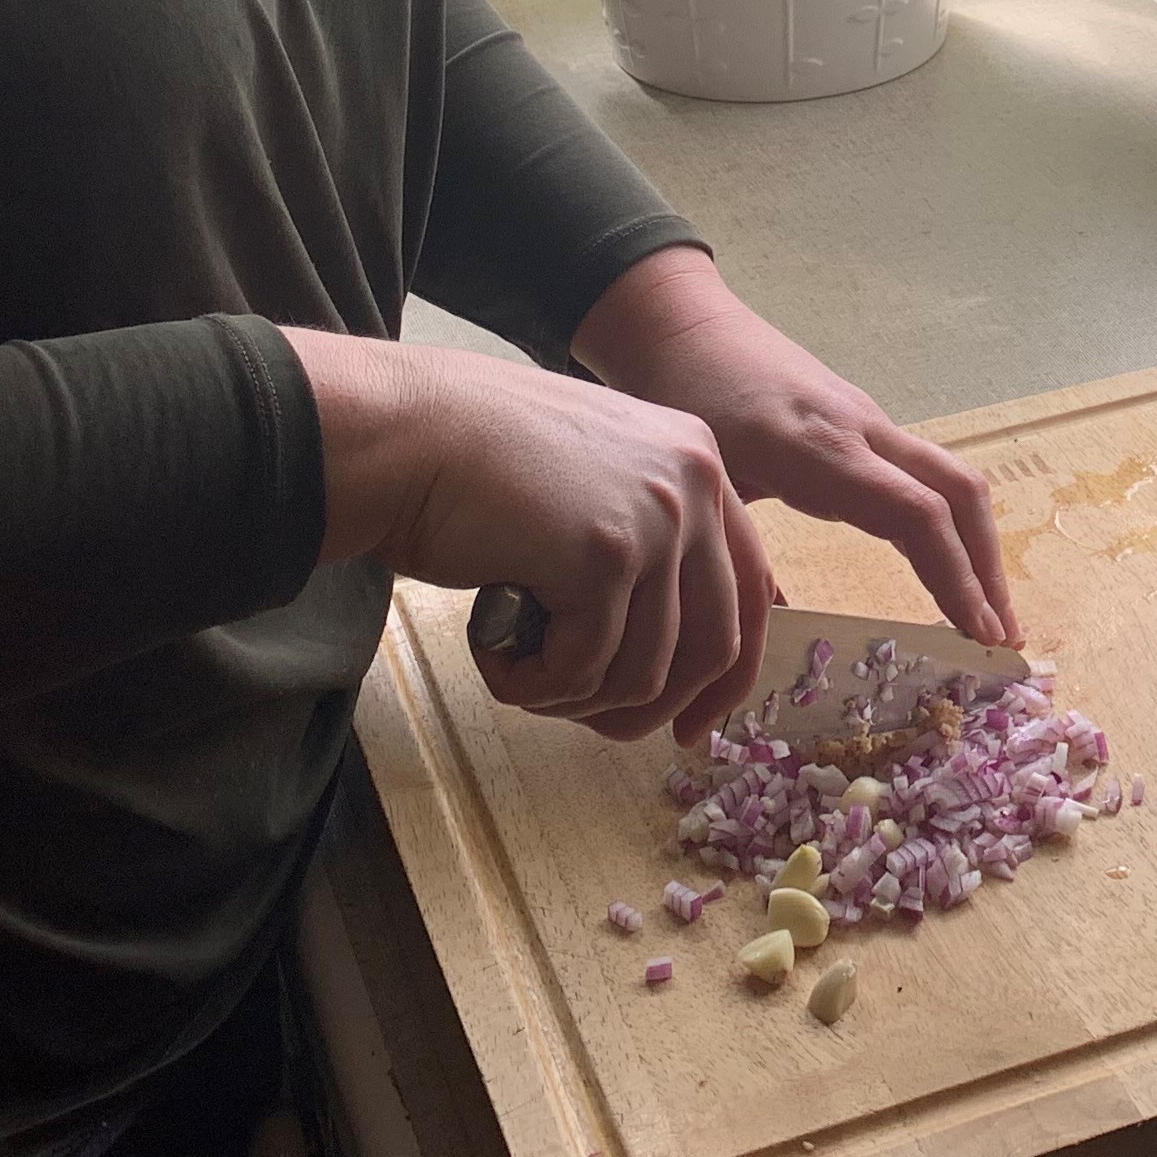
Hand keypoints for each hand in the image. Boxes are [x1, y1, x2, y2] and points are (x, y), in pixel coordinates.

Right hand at [284, 326, 772, 743]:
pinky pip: (584, 671)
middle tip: (588, 722)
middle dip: (648, 706)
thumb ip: (642, 540)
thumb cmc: (475, 465)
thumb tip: (668, 653)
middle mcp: (694, 484)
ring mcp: (655, 519)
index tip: (691, 725)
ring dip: (574, 696)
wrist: (405, 430)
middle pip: (714, 645)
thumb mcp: (591, 484)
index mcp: (698, 463)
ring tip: (518, 667)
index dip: (728, 673)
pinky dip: (533, 686)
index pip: (750, 589)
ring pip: (645, 672)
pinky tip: (492, 654)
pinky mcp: (604, 558)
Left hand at [574, 250, 1020, 648]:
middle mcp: (862, 430)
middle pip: (959, 491)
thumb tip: (770, 636)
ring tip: (986, 614)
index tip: (979, 635)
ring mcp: (868, 421)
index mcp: (822, 450)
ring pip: (950, 479)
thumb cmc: (677, 397)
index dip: (955, 577)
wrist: (678, 322)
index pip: (917, 515)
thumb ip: (742, 558)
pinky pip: (924, 473)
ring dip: (977, 546)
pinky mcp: (861, 422)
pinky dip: (948, 523)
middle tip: (1002, 638)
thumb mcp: (702, 486)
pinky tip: (943, 563)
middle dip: (988, 567)